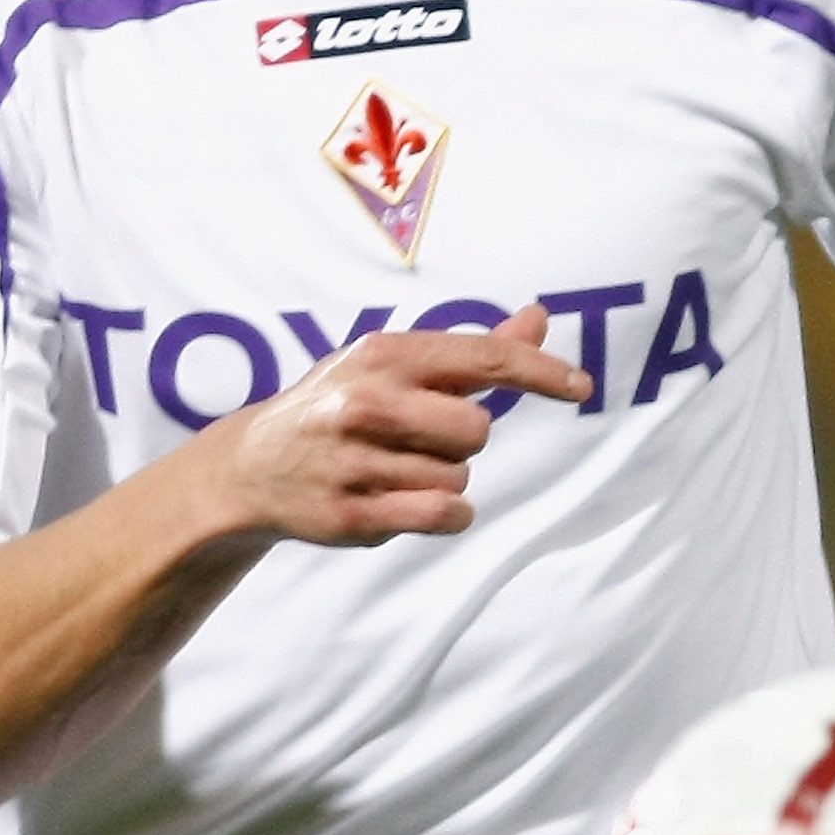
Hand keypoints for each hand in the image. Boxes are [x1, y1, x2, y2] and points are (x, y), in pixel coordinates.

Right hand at [191, 303, 589, 546]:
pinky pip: (442, 515)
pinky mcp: (352, 514)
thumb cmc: (340, 406)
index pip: (482, 359)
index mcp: (384, 355)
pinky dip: (444, 514)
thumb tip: (539, 319)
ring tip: (392, 469)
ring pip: (458, 477)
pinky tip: (410, 504)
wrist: (252, 466)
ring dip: (441, 479)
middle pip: (477, 430)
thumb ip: (472, 352)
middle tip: (420, 440)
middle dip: (463, 441)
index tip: (582, 388)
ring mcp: (355, 460)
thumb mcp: (393, 366)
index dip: (541, 374)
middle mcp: (367, 401)